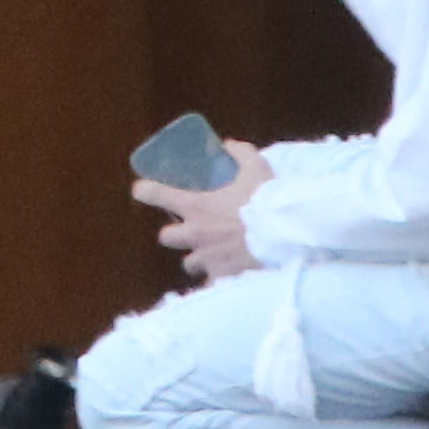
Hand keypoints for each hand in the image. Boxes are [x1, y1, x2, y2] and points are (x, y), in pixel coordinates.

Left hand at [133, 141, 274, 281]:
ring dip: (198, 258)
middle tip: (194, 230)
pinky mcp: (221, 276)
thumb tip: (229, 145)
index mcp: (195, 205)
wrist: (285, 233)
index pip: (154, 194)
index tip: (142, 190)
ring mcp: (205, 257)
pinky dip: (218, 280)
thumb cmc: (267, 199)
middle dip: (176, 235)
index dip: (145, 191)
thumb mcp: (255, 168)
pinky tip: (230, 276)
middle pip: (166, 236)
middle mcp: (193, 232)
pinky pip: (211, 283)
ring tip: (215, 254)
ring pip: (188, 263)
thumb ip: (239, 154)